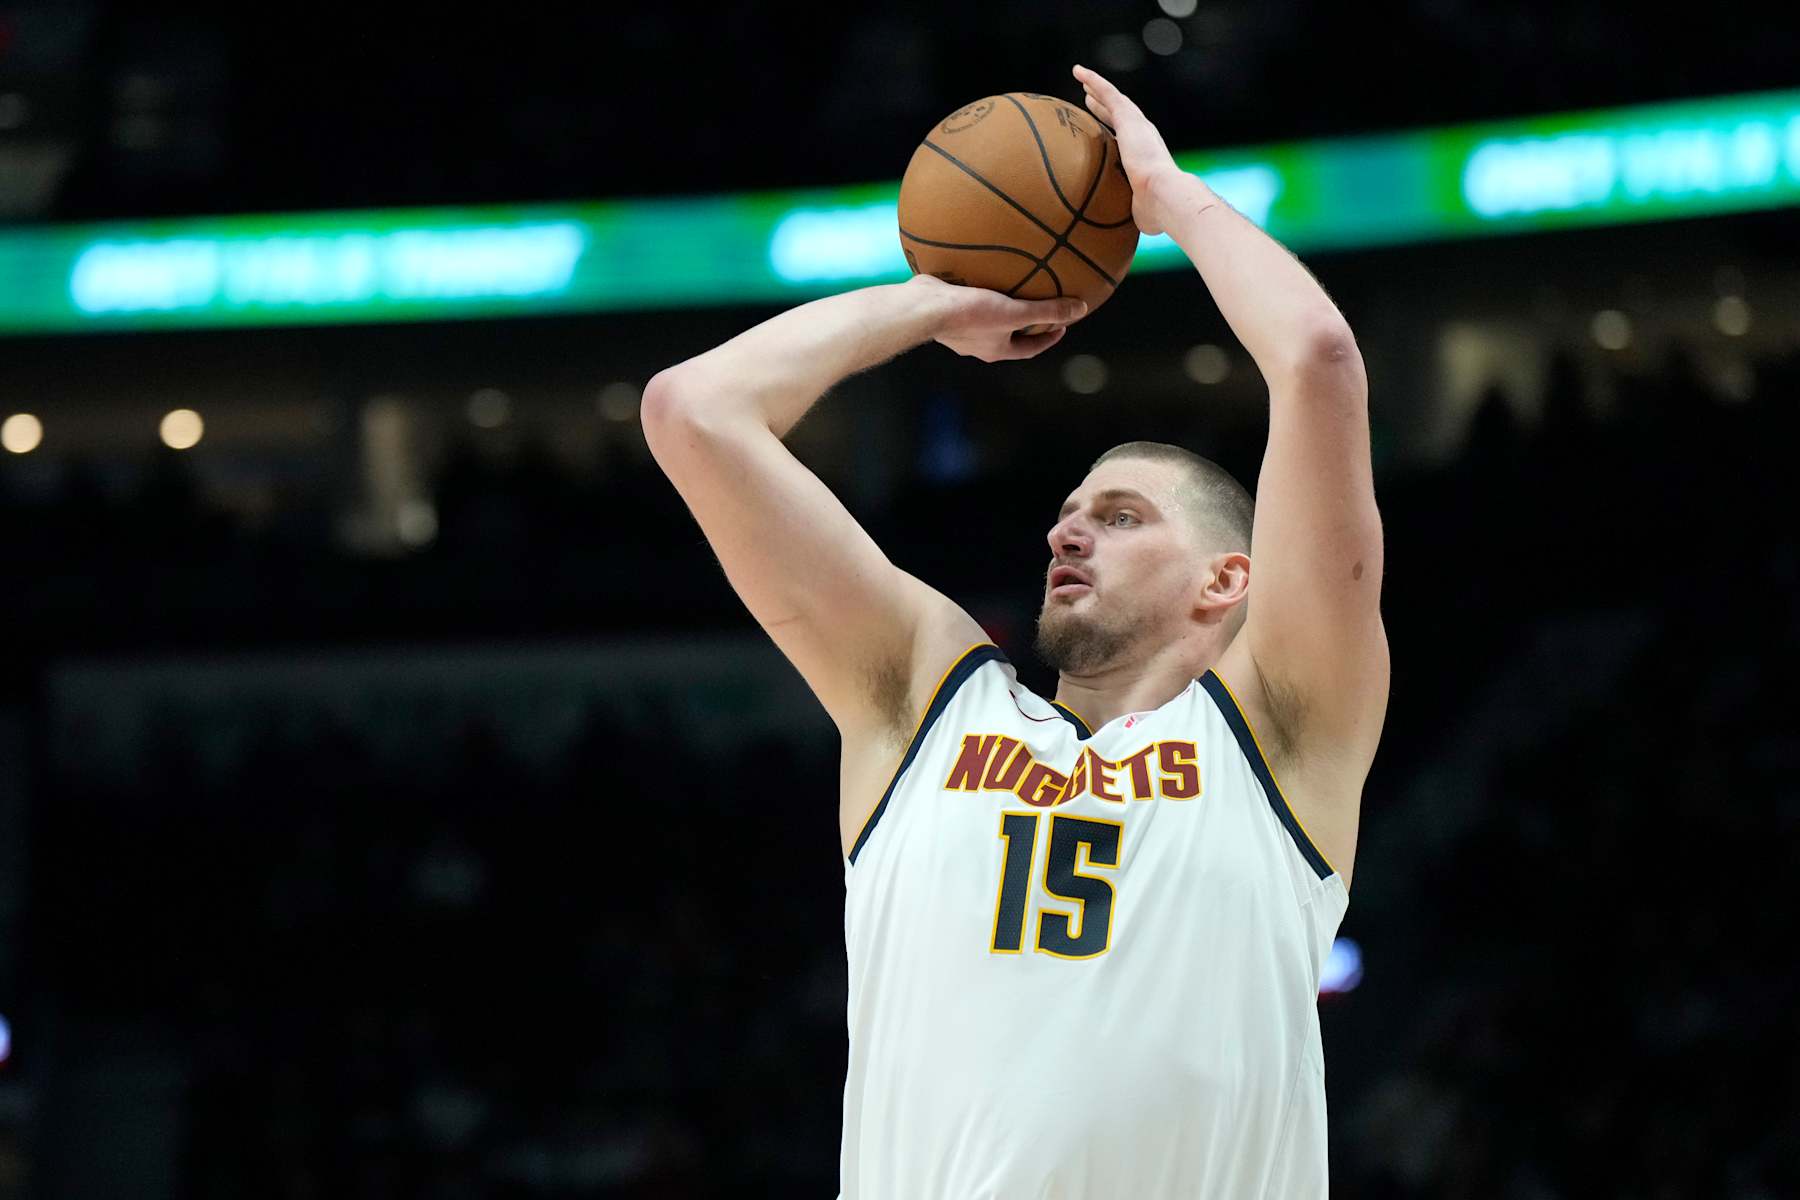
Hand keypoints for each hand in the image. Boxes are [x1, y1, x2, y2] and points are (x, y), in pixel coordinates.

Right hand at [908, 275, 1087, 362]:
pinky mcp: (947, 314)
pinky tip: (983, 277)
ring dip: (1001, 310)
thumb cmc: (968, 315)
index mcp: (996, 350)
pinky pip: (969, 305)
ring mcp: (961, 331)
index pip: (1030, 349)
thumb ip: (1045, 311)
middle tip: (1040, 307)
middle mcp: (978, 345)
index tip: (1062, 326)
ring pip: (988, 321)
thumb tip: (1079, 309)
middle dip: (1025, 324)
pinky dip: (980, 295)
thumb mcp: (1014, 312)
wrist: (923, 308)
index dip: (1048, 338)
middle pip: (1009, 336)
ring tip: (1012, 290)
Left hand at [1072, 64, 1192, 236]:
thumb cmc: (1156, 212)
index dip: (1113, 133)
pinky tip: (1079, 73)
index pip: (1126, 142)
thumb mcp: (1138, 213)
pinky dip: (1094, 81)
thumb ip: (1132, 215)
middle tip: (1090, 99)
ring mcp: (1137, 126)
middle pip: (1120, 117)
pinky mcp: (1129, 118)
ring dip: (1098, 89)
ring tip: (1083, 79)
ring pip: (1113, 100)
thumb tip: (1128, 234)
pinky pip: (1108, 94)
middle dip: (1105, 107)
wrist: (1165, 197)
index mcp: (1145, 159)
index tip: (1103, 129)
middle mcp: (1143, 138)